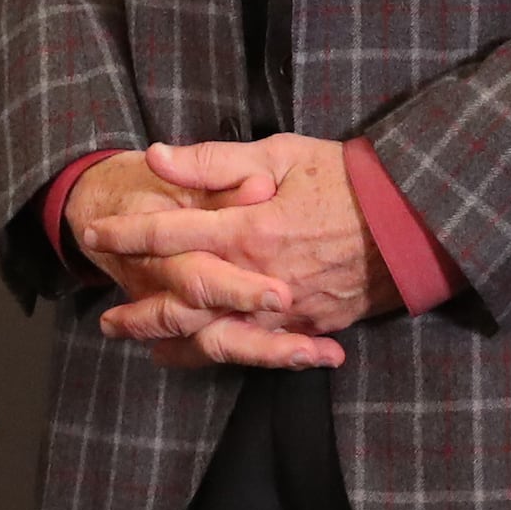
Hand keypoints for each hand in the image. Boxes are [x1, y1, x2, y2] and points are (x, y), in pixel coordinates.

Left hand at [81, 136, 398, 371]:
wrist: (416, 219)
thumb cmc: (346, 177)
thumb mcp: (279, 153)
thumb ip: (213, 159)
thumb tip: (156, 157)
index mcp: (247, 228)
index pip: (168, 234)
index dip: (126, 234)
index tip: (94, 233)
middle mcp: (259, 276)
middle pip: (182, 302)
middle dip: (140, 310)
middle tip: (106, 320)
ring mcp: (286, 308)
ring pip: (217, 337)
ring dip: (176, 344)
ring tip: (146, 349)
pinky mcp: (312, 325)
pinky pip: (260, 349)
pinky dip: (227, 356)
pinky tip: (205, 357)